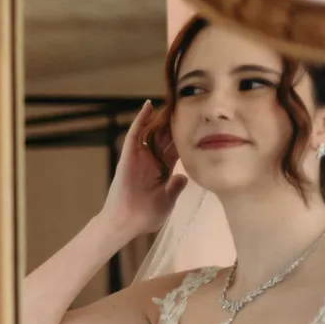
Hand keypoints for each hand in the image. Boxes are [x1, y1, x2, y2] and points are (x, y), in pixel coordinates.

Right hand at [100, 103, 187, 242]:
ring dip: (160, 117)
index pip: (175, 149)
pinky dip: (141, 120)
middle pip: (165, 137)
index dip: (185, 137)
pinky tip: (148, 105)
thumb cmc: (145, 216)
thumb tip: (184, 176)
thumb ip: (176, 188)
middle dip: (174, 123)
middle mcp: (151, 161)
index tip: (197, 124)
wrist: (127, 222)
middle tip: (186, 105)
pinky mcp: (129, 156)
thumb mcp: (168, 201)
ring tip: (171, 100)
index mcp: (161, 171)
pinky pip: (135, 134)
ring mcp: (139, 157)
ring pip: (151, 132)